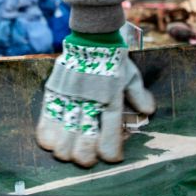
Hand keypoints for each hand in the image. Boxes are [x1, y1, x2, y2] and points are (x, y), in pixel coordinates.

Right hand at [35, 32, 156, 167]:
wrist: (92, 36)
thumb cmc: (114, 59)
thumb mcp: (131, 76)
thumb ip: (139, 95)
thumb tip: (148, 112)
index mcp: (111, 99)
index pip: (109, 137)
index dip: (110, 154)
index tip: (111, 158)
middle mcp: (89, 101)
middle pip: (83, 144)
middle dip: (85, 158)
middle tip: (87, 159)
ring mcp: (69, 97)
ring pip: (63, 138)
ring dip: (65, 151)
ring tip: (68, 152)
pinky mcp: (54, 92)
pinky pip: (46, 120)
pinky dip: (47, 137)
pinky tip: (51, 143)